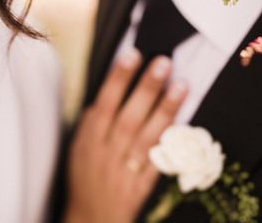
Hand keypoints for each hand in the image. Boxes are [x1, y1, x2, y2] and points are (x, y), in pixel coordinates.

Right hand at [65, 49, 187, 222]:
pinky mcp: (143, 184)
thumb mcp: (77, 147)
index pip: (104, 104)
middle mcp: (108, 153)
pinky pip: (159, 161)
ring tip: (182, 85)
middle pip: (129, 116)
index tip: (132, 55)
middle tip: (163, 63)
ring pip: (148, 136)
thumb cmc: (84, 178)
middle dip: (146, 88)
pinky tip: (184, 121)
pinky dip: (171, 142)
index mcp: (89, 141)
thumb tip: (104, 98)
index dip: (118, 79)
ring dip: (166, 109)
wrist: (92, 218)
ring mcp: (127, 169)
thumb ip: (91, 123)